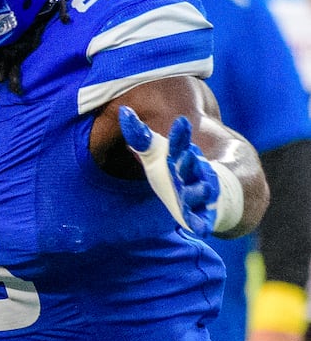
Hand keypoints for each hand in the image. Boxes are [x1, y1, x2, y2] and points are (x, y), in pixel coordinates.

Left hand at [118, 108, 224, 236]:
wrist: (216, 192)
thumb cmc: (178, 169)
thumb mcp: (157, 153)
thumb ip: (140, 136)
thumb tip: (124, 112)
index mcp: (183, 157)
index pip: (181, 143)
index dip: (181, 135)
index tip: (182, 122)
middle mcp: (195, 173)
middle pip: (192, 165)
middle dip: (189, 160)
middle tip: (187, 154)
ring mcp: (203, 193)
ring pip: (201, 191)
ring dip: (198, 191)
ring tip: (199, 189)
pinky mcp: (205, 215)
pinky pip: (205, 220)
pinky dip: (203, 223)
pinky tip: (201, 229)